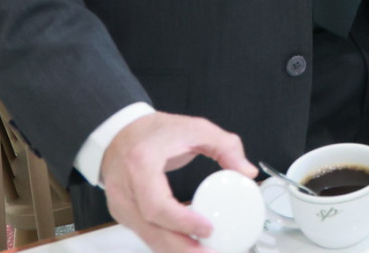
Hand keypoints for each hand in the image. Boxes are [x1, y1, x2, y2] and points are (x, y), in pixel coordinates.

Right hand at [101, 112, 253, 252]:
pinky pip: (146, 234)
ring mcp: (120, 205)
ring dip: (176, 251)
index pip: (157, 204)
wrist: (121, 133)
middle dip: (182, 248)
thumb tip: (248, 173)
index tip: (208, 228)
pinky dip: (168, 244)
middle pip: (151, 230)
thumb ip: (227, 147)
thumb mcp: (196, 128)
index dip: (182, 222)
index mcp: (141, 164)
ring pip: (148, 238)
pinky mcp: (122, 214)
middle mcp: (125, 189)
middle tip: (211, 252)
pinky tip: (188, 247)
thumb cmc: (156, 131)